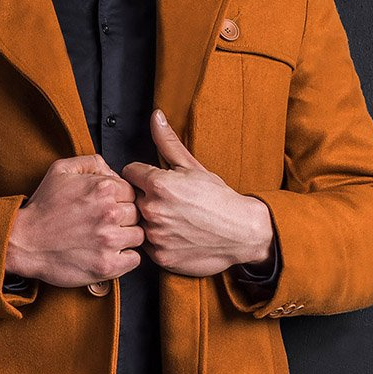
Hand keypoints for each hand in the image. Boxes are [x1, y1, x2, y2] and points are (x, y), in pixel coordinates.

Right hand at [5, 154, 145, 287]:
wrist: (23, 242)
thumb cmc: (43, 208)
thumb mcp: (61, 171)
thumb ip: (91, 163)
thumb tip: (114, 170)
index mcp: (103, 188)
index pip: (131, 192)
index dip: (120, 200)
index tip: (106, 208)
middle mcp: (109, 213)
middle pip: (137, 213)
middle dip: (123, 218)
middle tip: (104, 224)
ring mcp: (109, 240)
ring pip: (139, 236)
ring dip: (126, 237)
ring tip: (106, 239)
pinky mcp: (107, 265)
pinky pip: (135, 259)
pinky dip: (125, 258)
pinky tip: (109, 253)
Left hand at [119, 109, 273, 276]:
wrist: (242, 232)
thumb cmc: (218, 198)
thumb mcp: (193, 166)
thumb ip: (167, 142)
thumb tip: (155, 116)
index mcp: (158, 184)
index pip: (129, 173)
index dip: (142, 176)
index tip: (156, 182)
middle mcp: (152, 209)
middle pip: (132, 199)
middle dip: (145, 198)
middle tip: (169, 203)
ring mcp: (155, 236)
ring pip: (139, 224)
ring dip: (151, 222)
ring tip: (174, 220)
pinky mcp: (160, 257)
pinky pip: (148, 247)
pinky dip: (159, 242)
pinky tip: (177, 236)